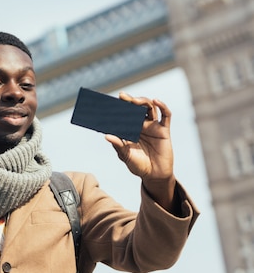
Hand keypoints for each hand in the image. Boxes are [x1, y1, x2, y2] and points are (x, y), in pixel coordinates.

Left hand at [105, 92, 176, 209]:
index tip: (110, 102)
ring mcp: (153, 127)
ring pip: (149, 108)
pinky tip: (156, 101)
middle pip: (136, 108)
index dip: (118, 108)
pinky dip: (162, 106)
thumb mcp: (126, 155)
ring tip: (134, 101)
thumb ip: (118, 145)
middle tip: (121, 96)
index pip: (123, 115)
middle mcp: (141, 126)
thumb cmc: (138, 165)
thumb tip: (106, 136)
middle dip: (129, 101)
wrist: (154, 175)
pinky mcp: (164, 130)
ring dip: (143, 101)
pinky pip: (166, 116)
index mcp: (130, 130)